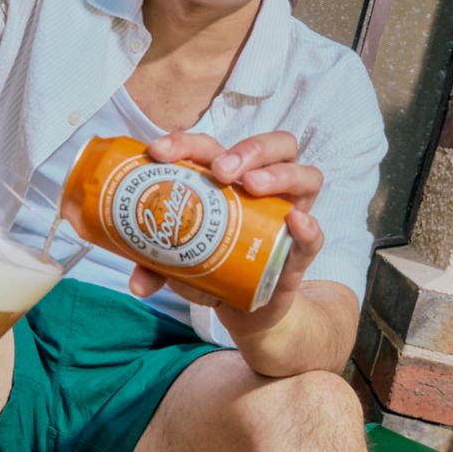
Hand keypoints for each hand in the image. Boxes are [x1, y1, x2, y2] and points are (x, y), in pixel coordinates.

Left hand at [127, 131, 323, 336]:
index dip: (187, 142)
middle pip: (270, 146)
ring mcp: (290, 213)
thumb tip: (137, 283)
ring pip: (304, 174)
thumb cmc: (214, 268)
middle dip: (245, 150)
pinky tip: (295, 220)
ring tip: (250, 185)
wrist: (246, 309)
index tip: (160, 152)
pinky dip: (308, 226)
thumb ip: (158, 266)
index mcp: (230, 179)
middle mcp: (266, 185)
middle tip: (219, 170)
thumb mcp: (181, 264)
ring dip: (277, 173)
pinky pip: (315, 234)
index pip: (214, 147)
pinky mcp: (302, 250)